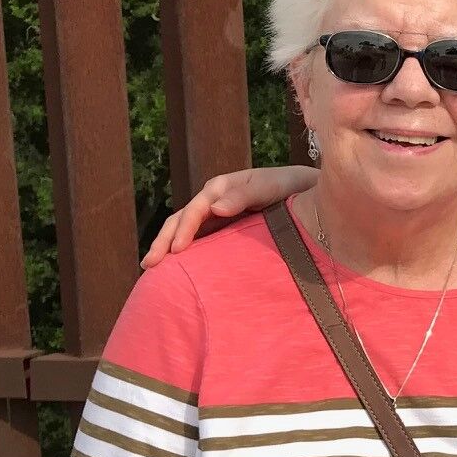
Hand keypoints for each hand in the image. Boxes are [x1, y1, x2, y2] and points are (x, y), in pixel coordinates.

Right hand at [141, 165, 320, 267]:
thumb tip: (214, 208)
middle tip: (149, 264)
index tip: (176, 250)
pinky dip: (184, 251)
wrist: (307, 191)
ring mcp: (215, 214)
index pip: (195, 209)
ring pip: (183, 230)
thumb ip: (245, 194)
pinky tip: (175, 270)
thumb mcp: (271, 186)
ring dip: (166, 247)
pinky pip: (198, 239)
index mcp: (221, 188)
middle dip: (163, 240)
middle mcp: (213, 200)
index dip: (184, 229)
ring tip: (149, 269)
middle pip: (180, 219)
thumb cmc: (291, 187)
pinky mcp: (222, 228)